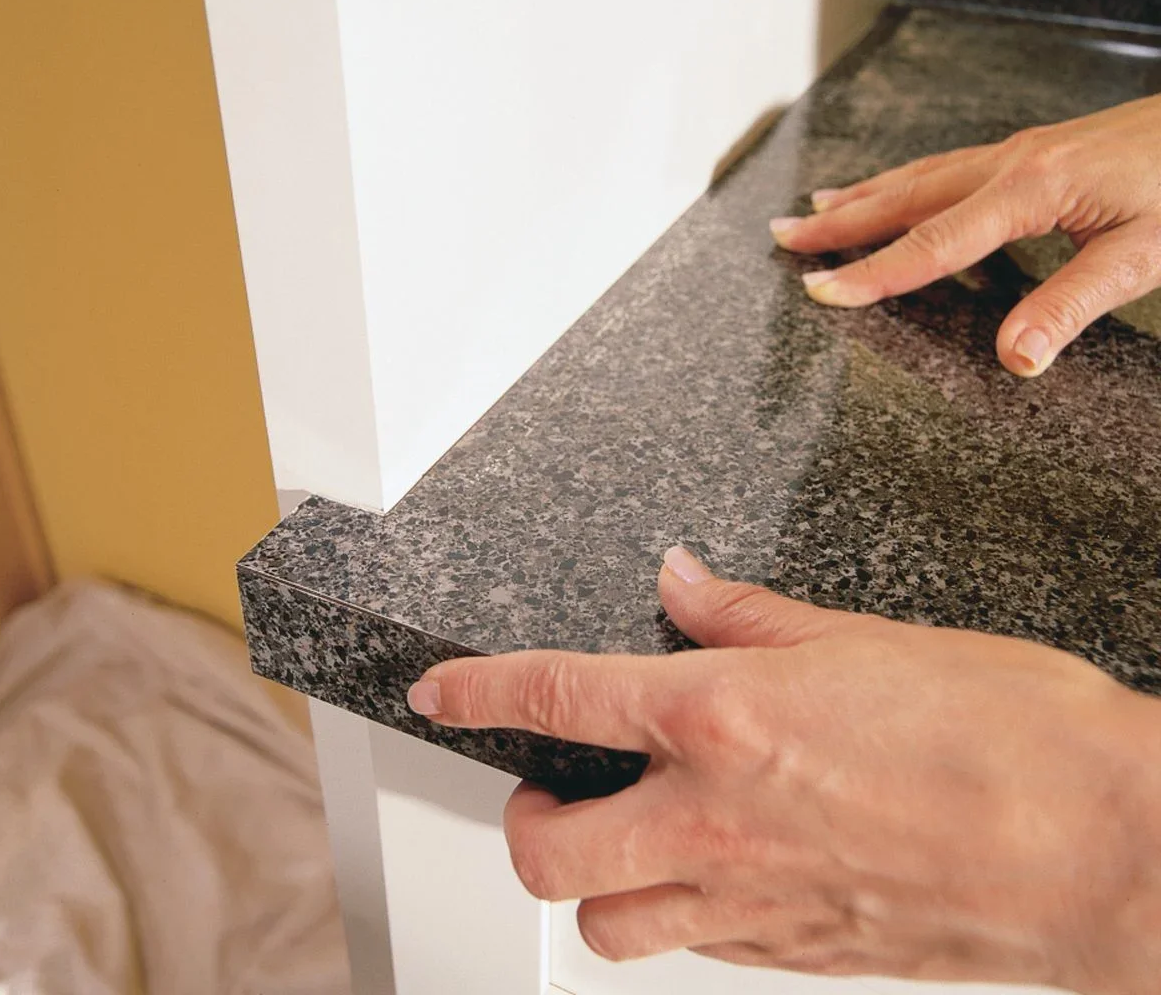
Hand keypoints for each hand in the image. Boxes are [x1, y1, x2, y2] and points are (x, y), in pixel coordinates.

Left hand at [408, 549, 1160, 992]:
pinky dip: (678, 916)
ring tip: (625, 840)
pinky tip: (715, 875)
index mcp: (724, 716)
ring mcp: (754, 902)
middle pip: (549, 854)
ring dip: (595, 885)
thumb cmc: (1002, 728)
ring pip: (609, 929)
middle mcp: (718, 819)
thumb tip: (681, 580)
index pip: (557, 698)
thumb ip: (745, 613)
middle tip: (551, 788)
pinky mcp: (800, 955)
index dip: (479, 688)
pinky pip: (696, 951)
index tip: (440, 689)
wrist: (1103, 844)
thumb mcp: (859, 634)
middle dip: (524, 820)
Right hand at [768, 94, 1160, 376]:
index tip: (822, 291)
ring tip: (815, 208)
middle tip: (782, 236)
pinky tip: (894, 189)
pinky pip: (945, 167)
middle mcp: (1011, 163)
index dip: (874, 273)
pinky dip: (902, 181)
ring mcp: (1018, 152)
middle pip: (905, 198)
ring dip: (861, 196)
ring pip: (918, 175)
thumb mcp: (1144, 255)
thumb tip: (1015, 359)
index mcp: (1031, 189)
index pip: (934, 243)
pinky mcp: (1031, 151)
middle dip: (838, 222)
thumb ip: (1071, 305)